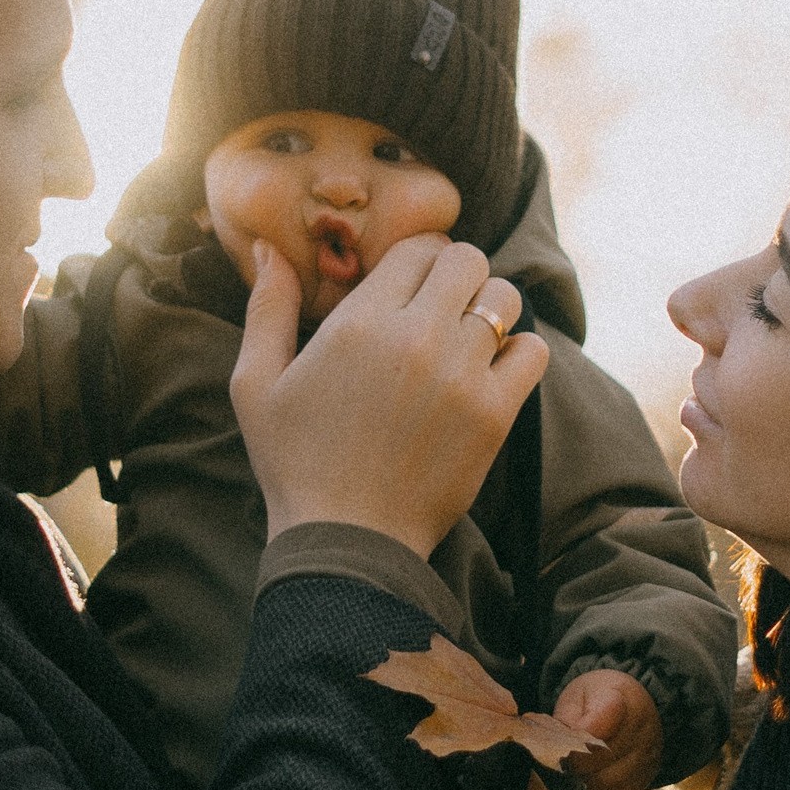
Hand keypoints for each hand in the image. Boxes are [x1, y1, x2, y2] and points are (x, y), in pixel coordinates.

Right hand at [232, 233, 545, 560]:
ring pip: (504, 299)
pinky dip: (518, 353)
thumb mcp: (256, 384)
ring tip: (466, 339)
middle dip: (456, 276)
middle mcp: (414, 338)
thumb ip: (268, 308)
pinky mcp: (494, 414)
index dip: (419, 261)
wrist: (345, 540)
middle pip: (467, 261)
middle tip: (441, 308)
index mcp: (359, 322)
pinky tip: (490, 372)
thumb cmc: (294, 463)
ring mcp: (460, 375)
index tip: (412, 286)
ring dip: (489, 310)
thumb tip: (271, 249)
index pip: (419, 249)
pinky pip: (532, 351)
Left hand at [553, 668, 663, 789]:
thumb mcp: (576, 697)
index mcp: (619, 699)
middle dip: (578, 763)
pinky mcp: (650, 772)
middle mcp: (641, 725)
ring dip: (590, 779)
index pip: (593, 732)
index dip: (573, 747)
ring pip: (609, 781)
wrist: (632, 702)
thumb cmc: (597, 699)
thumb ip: (565, 722)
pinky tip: (598, 776)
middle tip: (571, 758)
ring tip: (586, 766)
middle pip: (599, 760)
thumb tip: (558, 751)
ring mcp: (649, 750)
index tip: (566, 748)